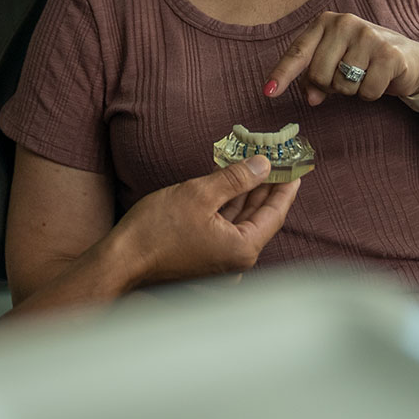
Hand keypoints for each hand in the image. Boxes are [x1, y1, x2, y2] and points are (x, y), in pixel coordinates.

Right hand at [113, 156, 299, 286]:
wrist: (122, 259)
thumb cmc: (157, 229)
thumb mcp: (200, 193)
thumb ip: (236, 178)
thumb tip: (264, 164)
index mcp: (243, 248)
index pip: (275, 212)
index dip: (286, 186)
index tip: (296, 165)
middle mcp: (237, 258)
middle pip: (260, 215)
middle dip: (268, 185)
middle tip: (279, 159)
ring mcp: (221, 257)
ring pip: (243, 218)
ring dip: (249, 191)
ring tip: (258, 163)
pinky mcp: (206, 252)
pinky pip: (227, 223)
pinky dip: (231, 202)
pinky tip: (233, 180)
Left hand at [264, 11, 418, 105]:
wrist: (409, 57)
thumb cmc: (363, 59)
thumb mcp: (334, 62)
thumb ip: (314, 78)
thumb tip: (311, 98)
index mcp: (324, 22)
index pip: (298, 52)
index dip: (282, 74)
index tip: (268, 93)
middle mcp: (344, 23)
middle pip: (319, 75)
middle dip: (330, 87)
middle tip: (346, 78)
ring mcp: (368, 36)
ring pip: (342, 85)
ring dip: (352, 91)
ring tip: (364, 75)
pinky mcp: (388, 54)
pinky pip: (366, 91)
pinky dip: (371, 94)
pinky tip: (380, 79)